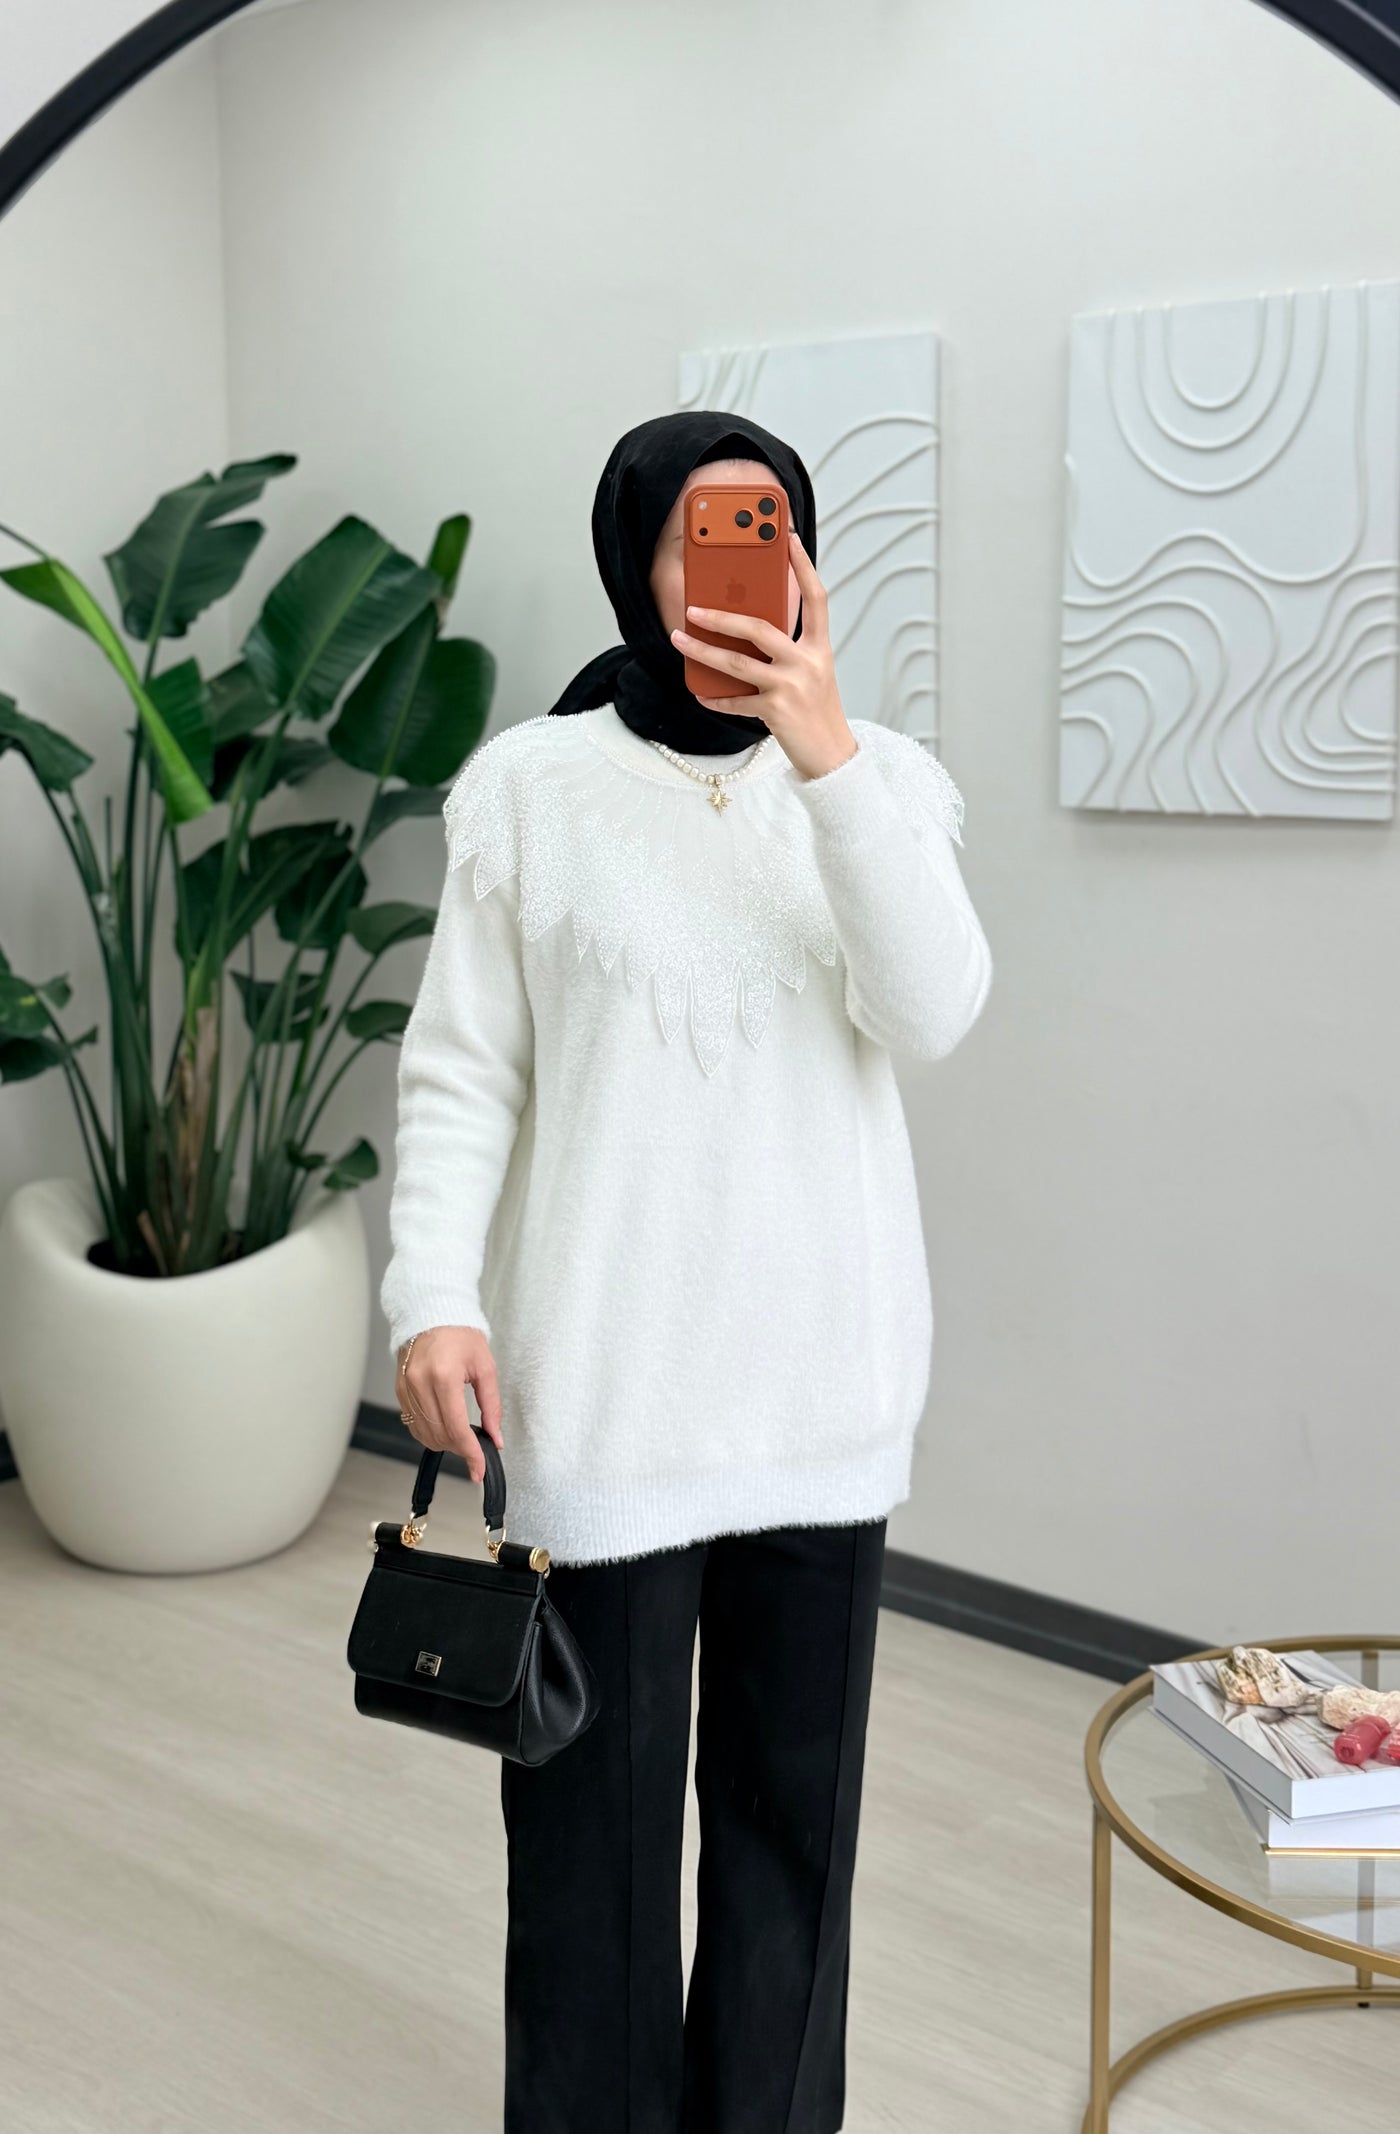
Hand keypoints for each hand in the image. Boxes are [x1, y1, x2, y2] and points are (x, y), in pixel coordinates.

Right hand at [396, 1325, 501, 1484]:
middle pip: (440, 1435)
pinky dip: (429, 1433)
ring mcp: (405, 1388)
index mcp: (443, 1376)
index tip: (479, 1470)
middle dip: (460, 1450)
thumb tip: (495, 1438)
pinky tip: (443, 1430)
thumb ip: (491, 1406)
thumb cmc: (461, 1335)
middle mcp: (420, 1384)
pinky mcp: (399, 1390)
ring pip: (424, 1434)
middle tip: (476, 1452)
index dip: (470, 1453)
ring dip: (445, 1444)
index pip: (457, 1428)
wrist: (431, 1313)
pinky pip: (413, 1423)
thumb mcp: (485, 1368)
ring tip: (462, 1440)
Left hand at [669, 529, 857, 780]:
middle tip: (694, 608)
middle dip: (722, 617)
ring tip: (679, 639)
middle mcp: (807, 663)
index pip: (816, 599)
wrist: (833, 756)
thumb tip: (748, 628)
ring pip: (737, 663)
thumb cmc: (818, 712)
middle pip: (759, 628)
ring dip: (702, 651)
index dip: (803, 567)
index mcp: (819, 648)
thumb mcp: (813, 673)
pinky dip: (715, 698)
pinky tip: (699, 693)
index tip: (788, 540)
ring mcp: (791, 687)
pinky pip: (735, 701)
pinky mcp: (775, 711)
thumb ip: (789, 650)